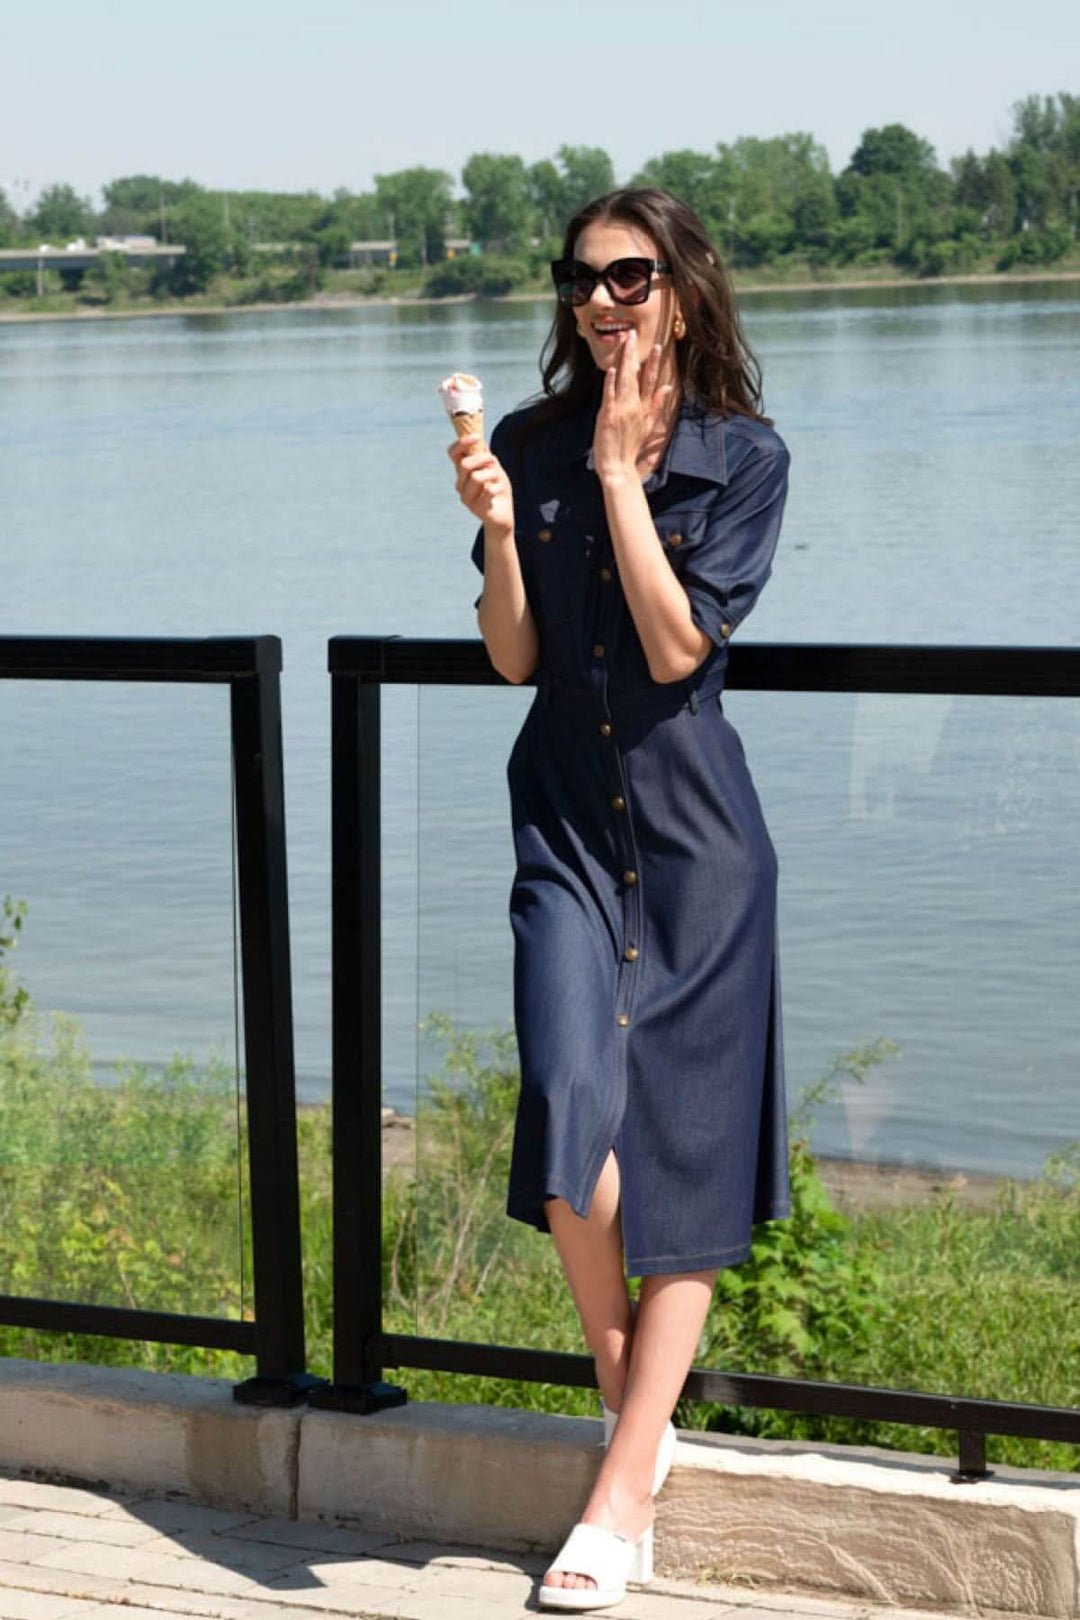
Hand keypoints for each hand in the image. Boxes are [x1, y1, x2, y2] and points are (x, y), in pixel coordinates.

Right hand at [448, 435, 513, 532]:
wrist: (503, 515)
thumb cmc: (498, 490)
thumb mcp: (494, 468)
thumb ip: (486, 456)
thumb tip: (480, 440)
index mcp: (462, 472)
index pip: (453, 453)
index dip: (462, 442)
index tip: (477, 437)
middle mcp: (460, 484)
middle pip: (465, 464)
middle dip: (483, 459)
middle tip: (493, 462)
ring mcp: (465, 497)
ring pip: (476, 477)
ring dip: (492, 474)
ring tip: (497, 480)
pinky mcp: (475, 508)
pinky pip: (488, 490)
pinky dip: (497, 487)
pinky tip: (498, 493)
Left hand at [593, 331, 674, 481]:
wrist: (618, 468)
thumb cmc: (629, 448)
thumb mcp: (648, 425)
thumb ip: (657, 404)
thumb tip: (668, 386)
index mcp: (644, 408)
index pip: (650, 380)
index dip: (653, 362)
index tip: (656, 345)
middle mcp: (634, 407)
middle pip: (635, 375)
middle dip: (634, 354)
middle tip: (632, 334)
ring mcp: (621, 410)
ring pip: (624, 380)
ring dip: (624, 360)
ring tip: (624, 342)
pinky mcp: (607, 416)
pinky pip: (610, 395)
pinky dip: (611, 382)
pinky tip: (613, 369)